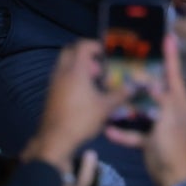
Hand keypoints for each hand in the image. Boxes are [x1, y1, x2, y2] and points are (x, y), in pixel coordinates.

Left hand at [24, 40, 127, 172]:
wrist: (55, 140)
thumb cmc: (81, 119)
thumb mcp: (106, 107)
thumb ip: (120, 94)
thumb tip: (134, 87)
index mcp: (76, 71)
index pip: (82, 46)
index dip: (95, 45)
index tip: (105, 54)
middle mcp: (62, 73)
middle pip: (69, 51)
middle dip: (85, 55)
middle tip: (98, 67)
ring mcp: (54, 83)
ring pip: (64, 64)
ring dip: (78, 67)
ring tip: (93, 82)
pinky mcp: (51, 94)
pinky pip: (61, 76)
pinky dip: (72, 77)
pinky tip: (84, 94)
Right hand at [106, 34, 185, 185]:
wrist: (173, 177)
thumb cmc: (173, 143)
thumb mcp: (168, 115)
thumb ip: (158, 96)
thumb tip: (146, 79)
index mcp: (179, 100)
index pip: (175, 72)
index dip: (171, 54)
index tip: (166, 36)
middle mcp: (170, 109)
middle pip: (155, 88)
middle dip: (142, 77)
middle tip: (127, 61)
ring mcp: (159, 125)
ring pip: (142, 109)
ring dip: (127, 104)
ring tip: (111, 90)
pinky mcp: (149, 141)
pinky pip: (134, 133)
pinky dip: (122, 132)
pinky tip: (107, 129)